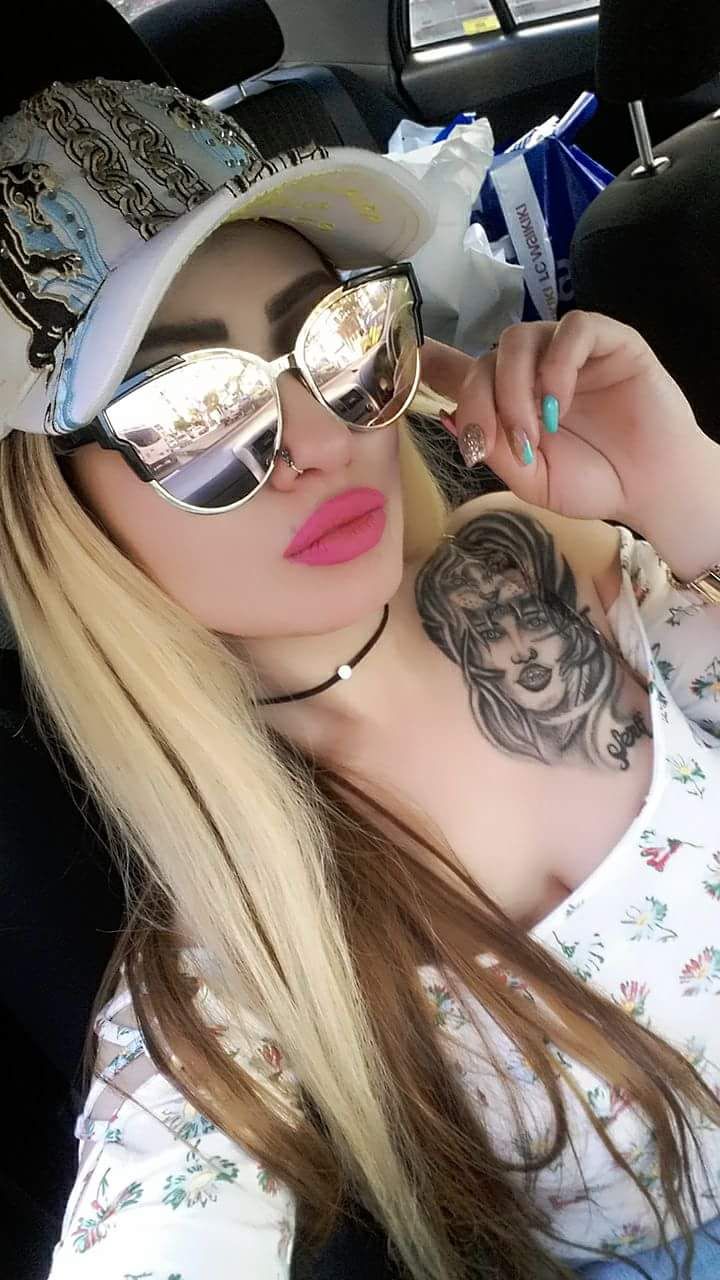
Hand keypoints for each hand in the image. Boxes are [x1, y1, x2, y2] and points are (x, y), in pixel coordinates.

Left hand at [421, 311, 714, 530]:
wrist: (649, 488)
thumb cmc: (592, 483)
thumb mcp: (529, 480)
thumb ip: (492, 448)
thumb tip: (450, 417)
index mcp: (506, 399)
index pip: (458, 367)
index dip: (427, 362)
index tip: (399, 365)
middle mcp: (531, 368)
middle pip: (485, 358)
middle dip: (484, 401)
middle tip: (506, 443)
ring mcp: (567, 351)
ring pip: (520, 339)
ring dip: (516, 387)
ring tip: (536, 431)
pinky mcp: (607, 340)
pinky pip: (572, 329)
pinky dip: (557, 364)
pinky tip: (560, 402)